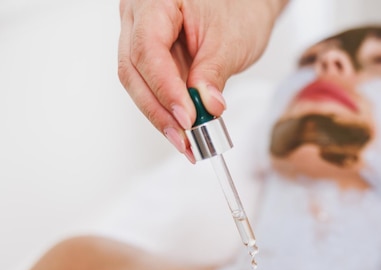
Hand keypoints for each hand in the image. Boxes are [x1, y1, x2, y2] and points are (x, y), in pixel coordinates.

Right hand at [118, 0, 285, 160]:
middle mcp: (138, 16)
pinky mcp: (150, 57)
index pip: (148, 50)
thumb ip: (213, 74)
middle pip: (134, 70)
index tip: (187, 119)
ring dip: (161, 117)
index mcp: (155, 1)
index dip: (165, 89)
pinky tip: (183, 132)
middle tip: (184, 140)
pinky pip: (150, 86)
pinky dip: (167, 110)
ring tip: (186, 144)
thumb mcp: (231, 41)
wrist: (246, 5)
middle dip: (159, 111)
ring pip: (138, 83)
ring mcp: (139, 36)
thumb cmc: (240, 8)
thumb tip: (206, 108)